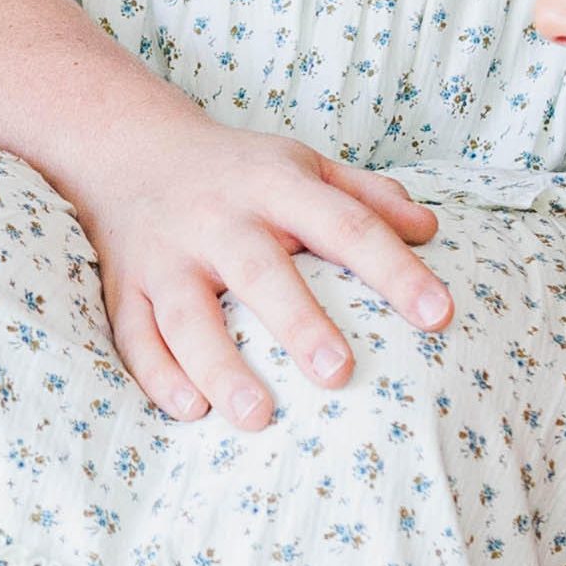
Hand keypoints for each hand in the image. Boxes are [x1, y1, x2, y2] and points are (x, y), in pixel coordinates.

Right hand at [59, 111, 443, 425]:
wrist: (128, 147)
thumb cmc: (237, 171)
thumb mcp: (302, 163)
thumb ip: (366, 196)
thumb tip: (430, 230)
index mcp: (274, 186)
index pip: (344, 224)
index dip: (393, 269)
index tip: (438, 315)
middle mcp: (219, 219)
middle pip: (260, 271)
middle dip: (299, 323)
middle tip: (339, 374)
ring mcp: (167, 255)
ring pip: (189, 315)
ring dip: (219, 366)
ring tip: (256, 417)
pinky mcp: (127, 287)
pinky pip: (135, 334)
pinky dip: (157, 374)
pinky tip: (189, 411)